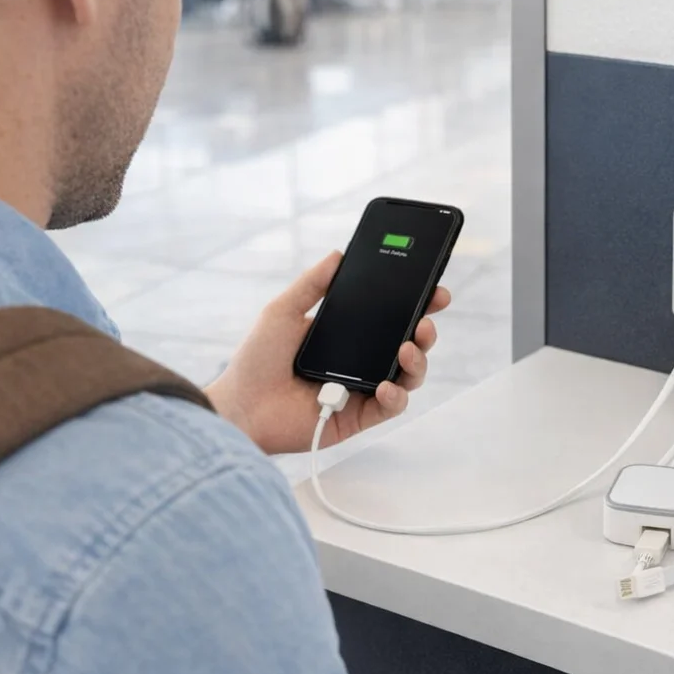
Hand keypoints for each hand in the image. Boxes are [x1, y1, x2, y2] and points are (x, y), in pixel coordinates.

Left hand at [205, 252, 450, 454]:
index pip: (390, 318)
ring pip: (408, 376)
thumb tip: (338, 255)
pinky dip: (396, 396)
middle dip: (425, 332)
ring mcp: (362, 390)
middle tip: (425, 321)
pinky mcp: (359, 417)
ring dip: (417, 361)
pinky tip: (387, 385)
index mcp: (347, 335)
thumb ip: (312, 284)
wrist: (240, 407)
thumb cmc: (256, 361)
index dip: (416, 305)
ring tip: (407, 349)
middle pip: (407, 345)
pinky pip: (391, 407)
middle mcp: (359, 362)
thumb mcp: (283, 311)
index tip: (433, 292)